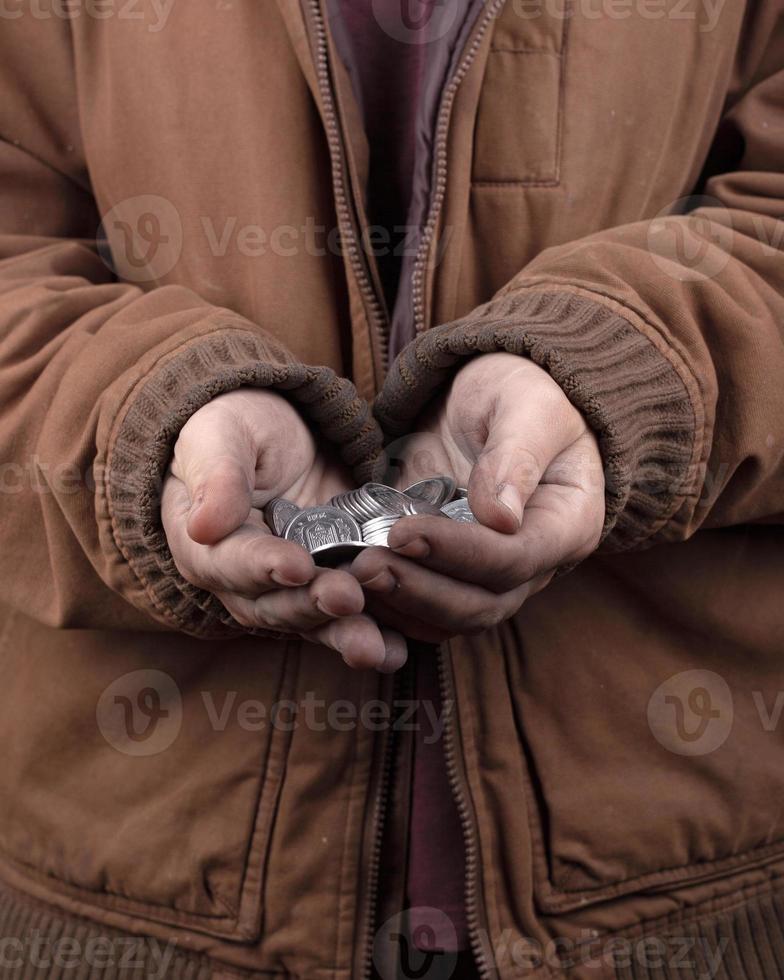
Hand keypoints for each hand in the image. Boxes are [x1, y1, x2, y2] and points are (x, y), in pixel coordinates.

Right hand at [162, 387, 406, 670]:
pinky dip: (376, 636)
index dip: (263, 567)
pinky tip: (401, 649)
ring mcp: (292, 591)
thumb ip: (217, 476)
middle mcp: (244, 582)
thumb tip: (205, 524)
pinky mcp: (332, 586)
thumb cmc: (239, 429)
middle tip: (348, 598)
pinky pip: (350, 619)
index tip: (296, 566)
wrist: (281, 436)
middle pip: (275, 606)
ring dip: (344, 636)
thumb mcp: (222, 435)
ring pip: (315, 622)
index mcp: (206, 545)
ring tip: (377, 648)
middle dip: (313, 606)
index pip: (230, 562)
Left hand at [351, 353, 604, 641]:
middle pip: (483, 604)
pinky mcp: (453, 574)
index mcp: (567, 522)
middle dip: (421, 590)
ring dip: (401, 605)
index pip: (516, 559)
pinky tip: (352, 586)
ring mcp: (493, 576)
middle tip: (365, 566)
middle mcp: (536, 563)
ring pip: (452, 618)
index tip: (403, 532)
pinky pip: (425, 610)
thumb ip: (517, 455)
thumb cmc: (522, 393)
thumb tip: (501, 518)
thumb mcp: (527, 404)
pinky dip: (390, 608)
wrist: (493, 400)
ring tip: (352, 576)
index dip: (459, 553)